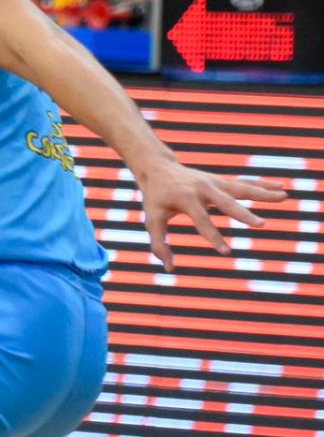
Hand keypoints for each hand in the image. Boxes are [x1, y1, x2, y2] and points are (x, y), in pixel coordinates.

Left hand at [137, 159, 287, 270]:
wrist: (158, 168)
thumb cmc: (155, 198)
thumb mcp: (152, 219)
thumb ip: (159, 243)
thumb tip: (169, 268)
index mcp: (185, 199)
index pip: (202, 221)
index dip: (213, 237)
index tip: (227, 252)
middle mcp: (203, 188)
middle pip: (226, 202)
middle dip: (243, 214)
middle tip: (261, 225)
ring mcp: (214, 182)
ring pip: (241, 188)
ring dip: (263, 193)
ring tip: (284, 196)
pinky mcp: (221, 180)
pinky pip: (244, 183)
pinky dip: (262, 184)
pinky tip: (281, 187)